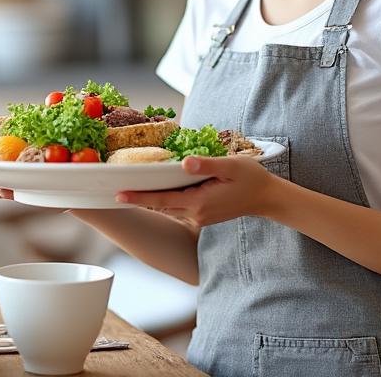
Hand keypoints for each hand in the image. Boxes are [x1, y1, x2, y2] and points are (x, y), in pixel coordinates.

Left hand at [115, 155, 278, 226]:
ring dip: (148, 201)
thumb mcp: (230, 166)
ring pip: (166, 208)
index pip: (161, 199)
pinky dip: (162, 201)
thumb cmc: (250, 179)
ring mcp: (199, 217)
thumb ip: (206, 165)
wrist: (266, 198)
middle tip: (113, 190)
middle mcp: (195, 214)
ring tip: (127, 190)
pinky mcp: (202, 216)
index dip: (138, 197)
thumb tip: (185, 162)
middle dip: (137, 199)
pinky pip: (176, 208)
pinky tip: (154, 191)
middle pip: (159, 206)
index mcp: (199, 202)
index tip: (118, 195)